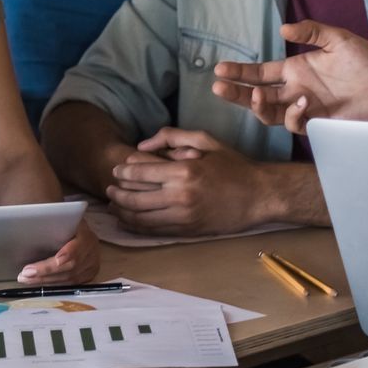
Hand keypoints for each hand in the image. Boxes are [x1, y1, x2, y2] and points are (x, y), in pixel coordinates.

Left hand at [19, 219, 100, 284]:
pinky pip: (70, 284)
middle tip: (26, 273)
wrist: (81, 232)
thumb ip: (54, 224)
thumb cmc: (67, 225)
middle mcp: (91, 253)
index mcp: (86, 236)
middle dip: (47, 271)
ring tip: (27, 279)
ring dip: (46, 281)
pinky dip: (53, 285)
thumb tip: (33, 223)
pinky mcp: (87, 276)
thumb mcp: (63, 220)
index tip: (56, 260)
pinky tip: (39, 283)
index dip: (68, 254)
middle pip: (71, 266)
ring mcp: (91, 267)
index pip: (78, 247)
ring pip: (69, 278)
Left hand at [103, 128, 268, 235]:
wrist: (259, 196)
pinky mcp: (187, 231)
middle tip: (108, 188)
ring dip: (122, 211)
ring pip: (140, 218)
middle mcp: (180, 196)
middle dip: (117, 193)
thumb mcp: (205, 140)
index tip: (116, 170)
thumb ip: (172, 136)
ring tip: (113, 204)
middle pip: (135, 197)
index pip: (140, 173)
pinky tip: (129, 219)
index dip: (122, 172)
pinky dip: (136, 226)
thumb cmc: (233, 166)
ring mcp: (183, 217)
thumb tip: (142, 145)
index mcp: (184, 171)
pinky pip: (154, 231)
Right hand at [211, 21, 367, 132]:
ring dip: (258, 107)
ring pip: (270, 114)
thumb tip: (282, 30)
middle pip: (257, 95)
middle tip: (218, 87)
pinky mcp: (319, 124)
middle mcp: (296, 91)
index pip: (261, 73)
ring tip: (255, 98)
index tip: (220, 69)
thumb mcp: (340, 40)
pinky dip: (294, 113)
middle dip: (236, 93)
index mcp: (297, 71)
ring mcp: (306, 109)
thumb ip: (312, 32)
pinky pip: (296, 123)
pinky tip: (301, 100)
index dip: (240, 72)